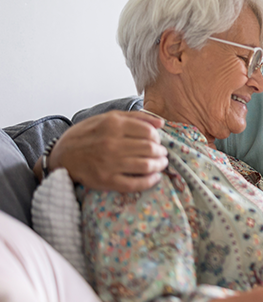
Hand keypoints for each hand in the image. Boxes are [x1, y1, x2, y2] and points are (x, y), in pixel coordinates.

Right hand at [47, 111, 167, 192]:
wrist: (62, 155)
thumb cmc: (87, 135)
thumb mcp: (108, 118)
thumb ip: (136, 117)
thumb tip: (161, 122)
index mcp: (113, 125)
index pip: (148, 131)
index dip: (157, 137)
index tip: (157, 141)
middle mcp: (111, 143)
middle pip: (149, 149)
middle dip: (161, 152)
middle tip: (162, 153)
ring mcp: (109, 163)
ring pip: (146, 165)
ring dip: (159, 165)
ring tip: (161, 163)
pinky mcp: (106, 180)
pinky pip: (134, 183)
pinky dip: (149, 181)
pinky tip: (154, 177)